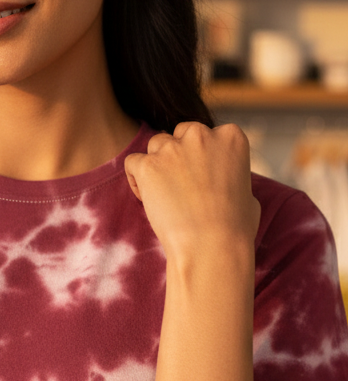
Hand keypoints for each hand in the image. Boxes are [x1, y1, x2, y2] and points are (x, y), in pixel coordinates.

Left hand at [123, 122, 260, 267]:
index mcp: (231, 137)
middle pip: (180, 134)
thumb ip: (233, 177)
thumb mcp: (248, 194)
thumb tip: (226, 184)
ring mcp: (173, 148)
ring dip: (157, 165)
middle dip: (178, 156)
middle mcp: (202, 135)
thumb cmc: (234, 230)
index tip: (200, 181)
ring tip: (162, 196)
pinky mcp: (149, 166)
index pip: (207, 135)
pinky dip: (136, 179)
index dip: (200, 158)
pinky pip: (133, 163)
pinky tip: (146, 198)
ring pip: (155, 145)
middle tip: (179, 188)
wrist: (211, 246)